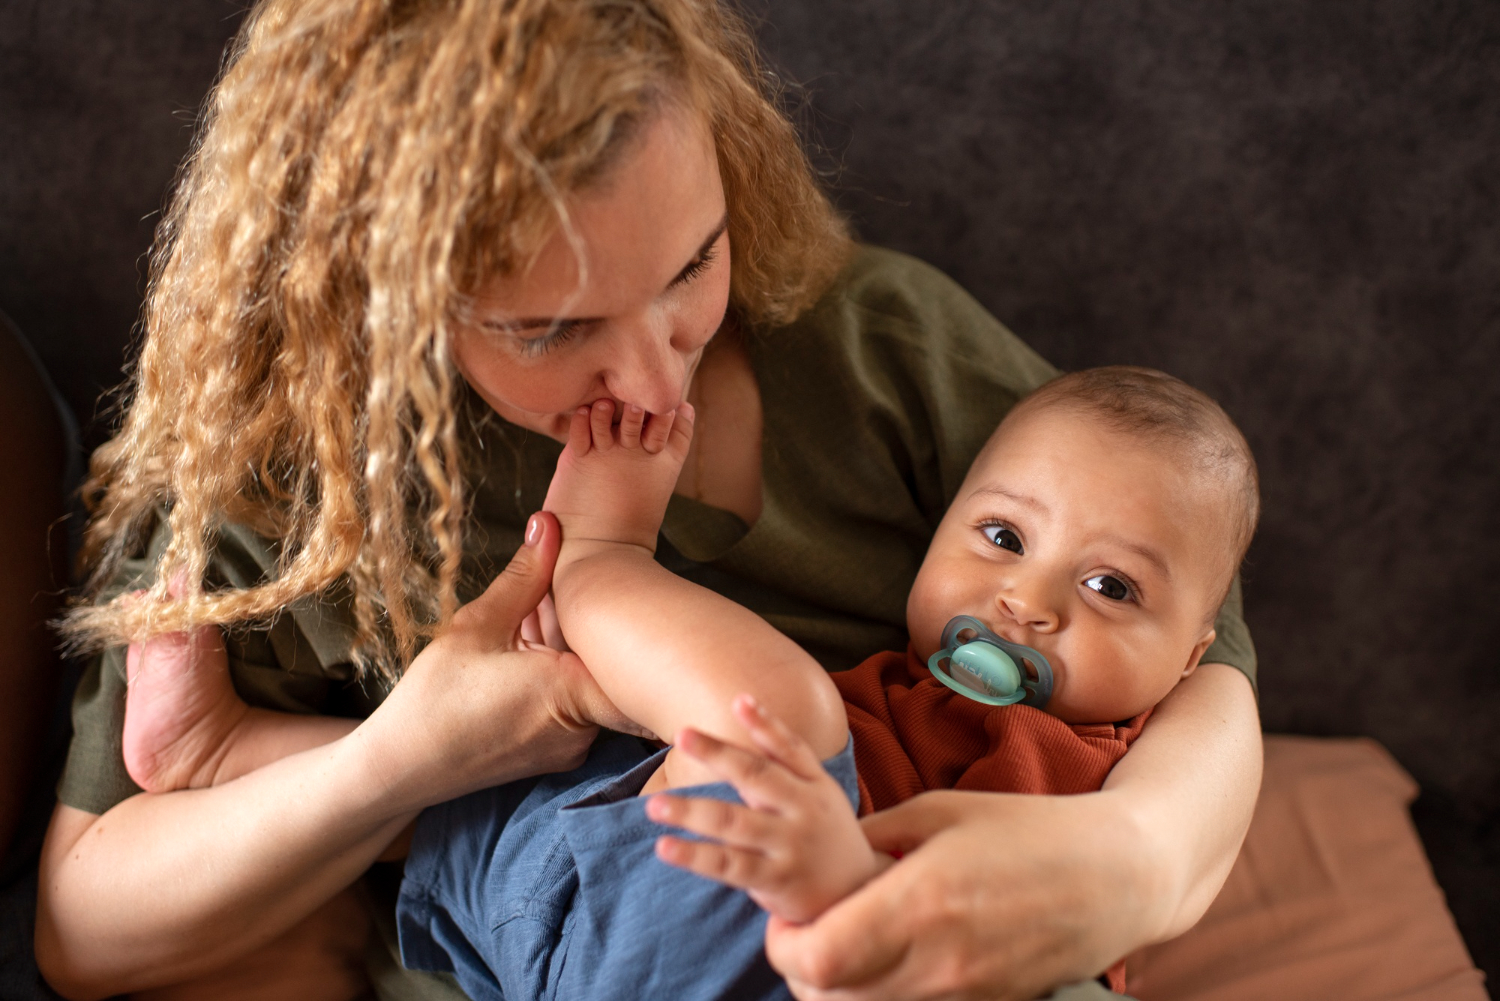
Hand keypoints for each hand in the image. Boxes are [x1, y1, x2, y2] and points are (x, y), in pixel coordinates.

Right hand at [354, 512, 644, 808]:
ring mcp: (573, 747)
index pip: (632, 654)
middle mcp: (585, 728)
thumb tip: (549, 522)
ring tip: (538, 620)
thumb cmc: (436, 699)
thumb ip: (525, 574)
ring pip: (592, 682)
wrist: (402, 766)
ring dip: (572, 648)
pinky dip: (560, 674)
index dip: (630, 615)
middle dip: (590, 624)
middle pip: (611, 663)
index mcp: (573, 692)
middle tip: (564, 593)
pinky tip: (527, 653)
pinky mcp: (558, 754)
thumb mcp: (479, 624)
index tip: (619, 586)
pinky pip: (576, 704)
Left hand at [646, 695, 881, 923]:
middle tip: (681, 735)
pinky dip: (696, 856)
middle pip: (757, 777)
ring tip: (655, 805)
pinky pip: (729, 865)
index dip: (766, 724)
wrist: (858, 893)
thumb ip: (784, 756)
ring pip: (734, 823)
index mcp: (813, 784)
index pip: (789, 748)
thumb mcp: (819, 792)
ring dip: (692, 811)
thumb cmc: (826, 833)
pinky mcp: (776, 880)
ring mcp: (790, 845)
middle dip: (719, 754)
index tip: (739, 700)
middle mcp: (803, 810)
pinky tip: (666, 846)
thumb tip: (742, 703)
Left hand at [765, 789, 1156, 999]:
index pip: (819, 957)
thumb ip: (873, 836)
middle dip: (804, 970)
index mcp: (920, 901)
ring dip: (840, 986)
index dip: (785, 944)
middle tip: (807, 933)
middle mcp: (938, 960)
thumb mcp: (941, 812)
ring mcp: (964, 993)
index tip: (788, 918)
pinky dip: (884, 996)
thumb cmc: (1028, 830)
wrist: (1117, 876)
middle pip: (831, 997)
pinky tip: (893, 957)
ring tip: (848, 942)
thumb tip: (823, 855)